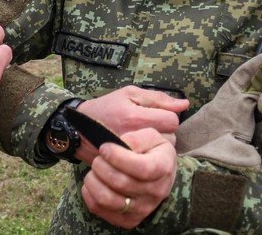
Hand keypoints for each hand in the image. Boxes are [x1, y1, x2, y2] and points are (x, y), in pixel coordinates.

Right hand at [73, 86, 187, 163]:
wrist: (77, 129)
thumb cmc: (105, 107)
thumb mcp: (129, 94)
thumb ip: (158, 98)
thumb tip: (184, 104)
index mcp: (135, 117)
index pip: (172, 121)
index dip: (167, 116)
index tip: (155, 116)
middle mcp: (133, 137)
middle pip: (170, 138)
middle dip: (163, 133)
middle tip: (147, 129)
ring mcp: (128, 155)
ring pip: (161, 153)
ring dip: (156, 147)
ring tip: (142, 140)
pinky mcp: (125, 167)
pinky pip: (149, 164)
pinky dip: (148, 158)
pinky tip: (139, 152)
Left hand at [81, 128, 177, 228]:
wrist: (159, 176)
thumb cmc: (152, 152)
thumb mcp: (151, 136)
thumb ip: (136, 138)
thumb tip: (119, 146)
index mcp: (163, 168)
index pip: (141, 168)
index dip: (118, 157)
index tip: (105, 148)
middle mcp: (155, 192)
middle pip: (120, 183)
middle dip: (101, 165)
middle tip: (99, 157)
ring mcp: (142, 209)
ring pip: (107, 199)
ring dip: (93, 180)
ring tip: (95, 169)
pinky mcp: (127, 220)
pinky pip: (99, 209)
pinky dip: (89, 193)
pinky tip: (94, 181)